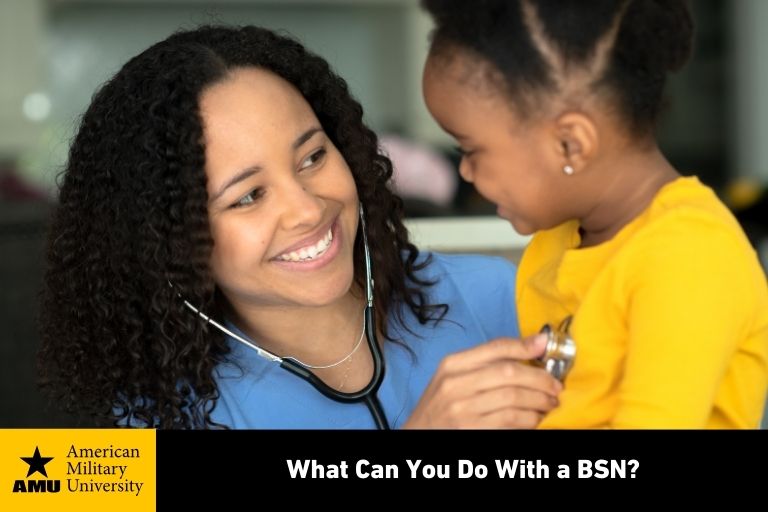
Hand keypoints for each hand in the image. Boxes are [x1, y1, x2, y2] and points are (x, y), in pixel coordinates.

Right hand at [402, 334, 561, 428]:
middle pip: (509, 372)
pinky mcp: (471, 431)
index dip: (525, 346)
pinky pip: (511, 421)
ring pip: (514, 398)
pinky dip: (530, 419)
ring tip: (549, 404)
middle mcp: (454, 384)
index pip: (494, 348)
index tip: (546, 347)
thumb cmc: (441, 407)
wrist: (417, 436)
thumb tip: (536, 344)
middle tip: (555, 387)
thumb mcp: (454, 378)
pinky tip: (536, 420)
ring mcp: (462, 409)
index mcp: (452, 365)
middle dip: (540, 378)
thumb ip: (488, 362)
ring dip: (539, 401)